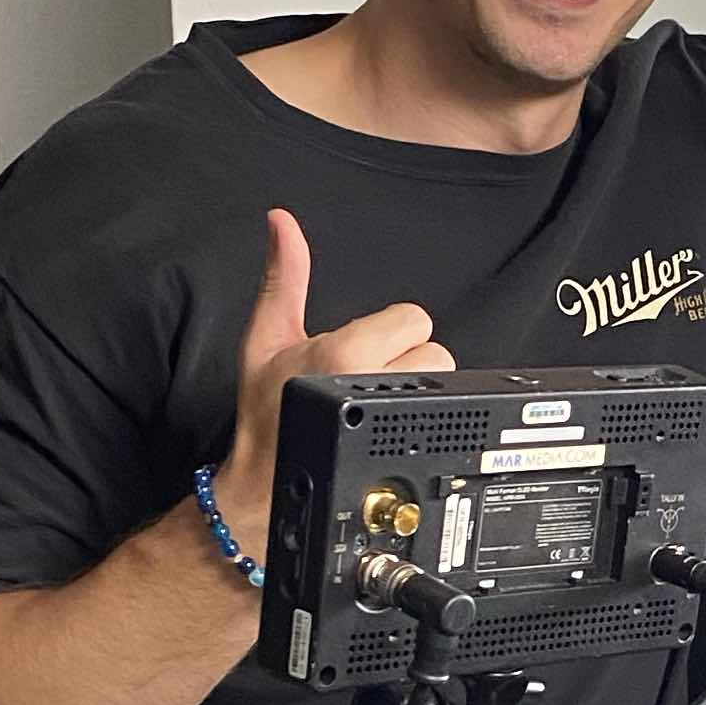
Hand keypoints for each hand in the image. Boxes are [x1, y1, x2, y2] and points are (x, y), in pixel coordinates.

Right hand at [213, 207, 452, 552]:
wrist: (263, 481)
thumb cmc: (264, 412)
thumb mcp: (266, 337)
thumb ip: (284, 276)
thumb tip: (282, 223)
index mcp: (345, 352)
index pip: (413, 318)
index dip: (391, 331)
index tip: (365, 349)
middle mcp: (375, 385)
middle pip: (435, 351)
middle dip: (406, 361)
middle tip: (370, 378)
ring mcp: (393, 422)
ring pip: (442, 386)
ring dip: (417, 392)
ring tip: (379, 403)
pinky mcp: (402, 447)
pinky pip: (438, 418)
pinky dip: (420, 419)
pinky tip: (388, 425)